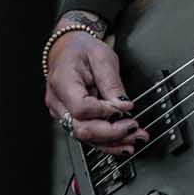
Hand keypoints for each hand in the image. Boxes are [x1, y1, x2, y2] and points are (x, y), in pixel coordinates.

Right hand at [44, 18, 147, 156]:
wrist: (68, 50)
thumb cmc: (82, 50)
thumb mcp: (101, 57)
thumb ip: (111, 82)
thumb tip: (123, 105)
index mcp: (62, 82)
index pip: (81, 107)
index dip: (104, 111)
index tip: (126, 107)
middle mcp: (58, 103)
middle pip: (81, 128)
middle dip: (110, 133)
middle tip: (134, 128)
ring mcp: (63, 114)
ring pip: (85, 137)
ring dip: (112, 142)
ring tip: (135, 140)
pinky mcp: (71, 120)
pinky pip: (88, 136)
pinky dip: (107, 142)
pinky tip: (124, 144)